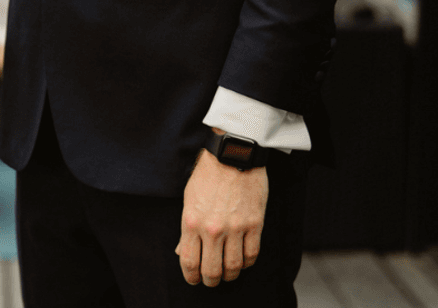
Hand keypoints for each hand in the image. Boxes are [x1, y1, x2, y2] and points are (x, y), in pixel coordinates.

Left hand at [175, 145, 267, 286]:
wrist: (232, 156)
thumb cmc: (208, 175)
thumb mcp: (189, 200)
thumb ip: (186, 228)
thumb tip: (183, 251)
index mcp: (191, 222)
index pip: (189, 261)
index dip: (191, 276)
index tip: (194, 279)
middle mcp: (212, 229)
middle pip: (212, 270)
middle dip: (211, 280)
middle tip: (212, 280)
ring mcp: (235, 228)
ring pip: (234, 266)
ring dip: (230, 275)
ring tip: (228, 273)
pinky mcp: (254, 224)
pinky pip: (252, 254)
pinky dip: (248, 263)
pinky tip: (243, 260)